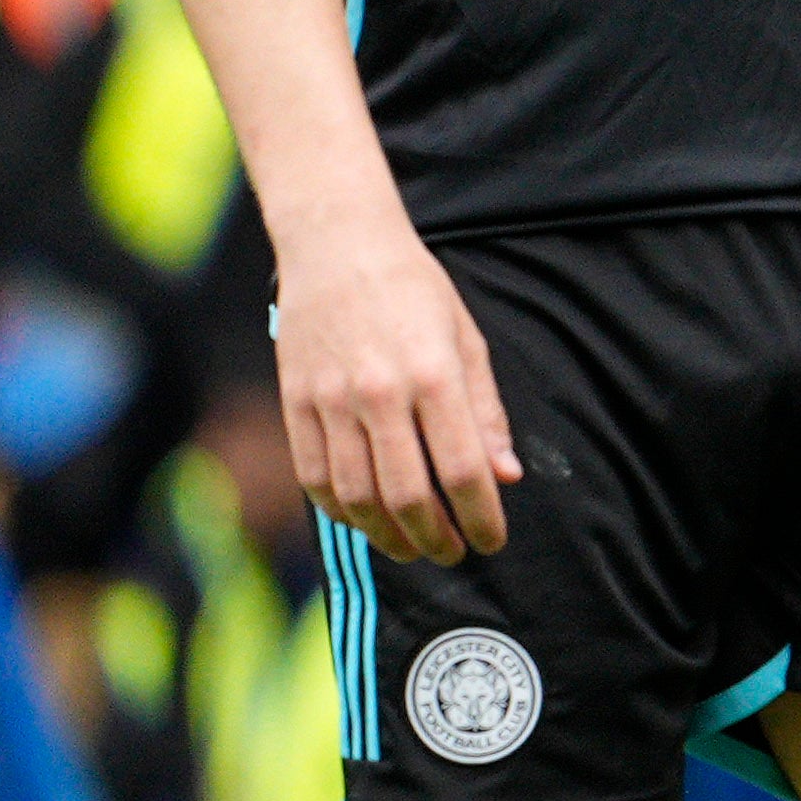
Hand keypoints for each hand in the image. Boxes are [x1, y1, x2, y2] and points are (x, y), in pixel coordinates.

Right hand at [273, 225, 516, 561]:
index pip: (462, 470)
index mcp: (433, 376)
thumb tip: (506, 476)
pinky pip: (314, 475)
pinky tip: (364, 520)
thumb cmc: (414, 291)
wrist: (338, 245)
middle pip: (407, 494)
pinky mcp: (294, 402)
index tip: (492, 541)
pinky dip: (340, 510)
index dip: (481, 516)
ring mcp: (329, 401)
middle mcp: (378, 394)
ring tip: (412, 547)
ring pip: (356, 495)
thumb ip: (486, 412)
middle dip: (436, 537)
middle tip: (454, 554)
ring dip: (387, 534)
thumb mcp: (467, 341)